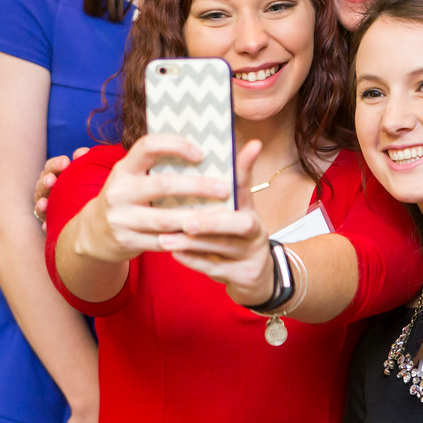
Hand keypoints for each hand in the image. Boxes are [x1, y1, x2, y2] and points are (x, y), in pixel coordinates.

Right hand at [35, 147, 88, 226]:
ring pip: (40, 203)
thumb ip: (81, 161)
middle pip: (43, 183)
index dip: (56, 164)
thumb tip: (83, 151)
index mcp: (55, 174)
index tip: (66, 162)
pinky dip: (45, 225)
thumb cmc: (83, 185)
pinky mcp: (48, 222)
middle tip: (52, 180)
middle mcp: (47, 189)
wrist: (84, 210)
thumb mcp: (82, 172)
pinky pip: (44, 224)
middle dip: (46, 181)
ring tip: (44, 203)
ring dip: (41, 203)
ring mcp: (45, 205)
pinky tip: (45, 226)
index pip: (51, 166)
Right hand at [74, 134, 232, 263]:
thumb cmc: (126, 198)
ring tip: (222, 214)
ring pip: (165, 218)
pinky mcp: (126, 242)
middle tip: (225, 188)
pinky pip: (162, 242)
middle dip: (198, 186)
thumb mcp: (132, 177)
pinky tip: (205, 235)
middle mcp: (118, 191)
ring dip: (197, 217)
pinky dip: (185, 239)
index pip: (148, 146)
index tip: (201, 152)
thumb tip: (204, 155)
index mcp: (123, 168)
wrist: (93, 233)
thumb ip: (156, 167)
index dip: (175, 145)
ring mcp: (120, 218)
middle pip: (163, 184)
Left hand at [156, 140, 278, 306]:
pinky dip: (194, 261)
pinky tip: (175, 254)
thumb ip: (220, 188)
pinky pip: (216, 268)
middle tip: (186, 221)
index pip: (247, 185)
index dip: (246, 167)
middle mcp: (256, 230)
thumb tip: (209, 155)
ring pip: (224, 248)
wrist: (254, 277)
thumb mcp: (232, 212)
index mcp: (250, 209)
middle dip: (212, 222)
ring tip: (166, 239)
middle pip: (242, 224)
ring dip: (193, 244)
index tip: (249, 146)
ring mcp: (253, 254)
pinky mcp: (245, 275)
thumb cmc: (234, 237)